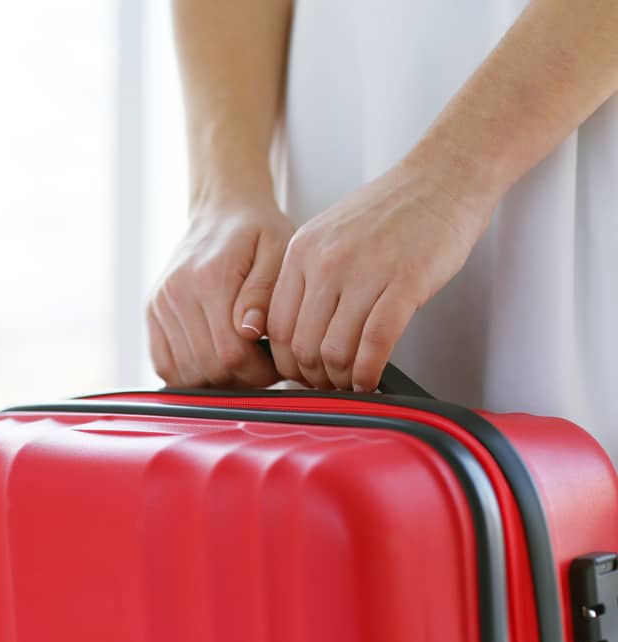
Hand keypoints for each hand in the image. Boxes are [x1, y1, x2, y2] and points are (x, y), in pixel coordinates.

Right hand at [147, 199, 294, 387]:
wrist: (221, 211)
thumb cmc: (258, 231)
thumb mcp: (278, 250)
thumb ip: (265, 292)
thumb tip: (250, 331)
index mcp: (209, 279)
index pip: (231, 354)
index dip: (258, 371)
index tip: (276, 361)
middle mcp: (177, 293)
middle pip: (208, 369)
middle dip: (241, 378)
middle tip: (262, 365)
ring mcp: (160, 305)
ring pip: (185, 374)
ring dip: (216, 380)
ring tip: (240, 361)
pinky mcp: (152, 313)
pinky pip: (164, 366)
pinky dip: (190, 375)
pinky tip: (213, 360)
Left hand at [266, 160, 493, 390]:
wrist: (442, 178)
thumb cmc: (391, 212)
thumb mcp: (329, 236)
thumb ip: (308, 279)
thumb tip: (297, 334)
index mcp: (300, 252)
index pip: (275, 325)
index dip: (286, 362)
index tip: (301, 374)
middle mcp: (324, 262)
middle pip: (301, 345)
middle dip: (313, 378)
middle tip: (328, 387)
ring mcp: (363, 273)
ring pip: (335, 351)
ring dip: (341, 380)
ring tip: (351, 385)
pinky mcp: (404, 284)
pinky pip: (375, 345)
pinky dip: (369, 374)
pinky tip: (372, 381)